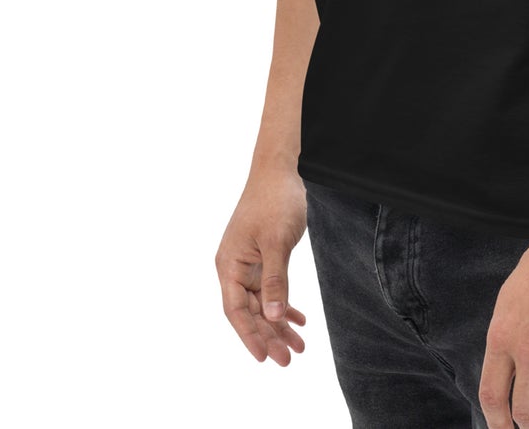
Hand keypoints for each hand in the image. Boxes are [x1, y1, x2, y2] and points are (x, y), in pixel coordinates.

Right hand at [214, 166, 310, 365]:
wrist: (282, 169)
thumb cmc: (275, 200)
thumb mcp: (276, 242)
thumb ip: (275, 280)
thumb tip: (272, 317)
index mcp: (229, 264)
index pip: (236, 310)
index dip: (249, 336)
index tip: (265, 358)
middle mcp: (235, 267)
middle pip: (251, 311)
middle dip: (269, 336)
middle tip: (289, 359)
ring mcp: (249, 263)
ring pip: (263, 303)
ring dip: (279, 324)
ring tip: (299, 346)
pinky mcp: (264, 257)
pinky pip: (272, 289)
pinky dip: (284, 304)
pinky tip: (299, 319)